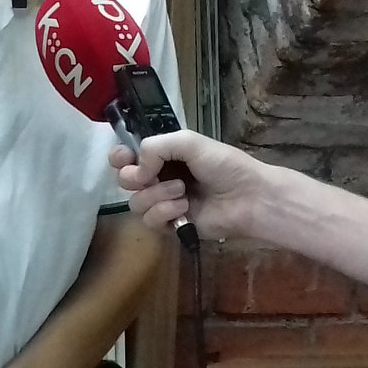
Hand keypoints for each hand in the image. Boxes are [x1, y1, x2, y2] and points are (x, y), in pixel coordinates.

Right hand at [108, 129, 268, 240]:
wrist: (248, 196)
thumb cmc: (223, 165)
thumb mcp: (189, 142)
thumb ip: (155, 147)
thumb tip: (137, 170)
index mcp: (162, 156)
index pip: (126, 156)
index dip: (119, 157)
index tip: (125, 158)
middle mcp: (159, 178)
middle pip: (124, 180)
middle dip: (134, 178)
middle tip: (151, 176)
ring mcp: (164, 203)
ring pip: (135, 202)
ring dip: (157, 195)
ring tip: (182, 192)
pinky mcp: (170, 226)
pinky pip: (150, 221)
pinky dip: (165, 212)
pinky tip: (184, 208)